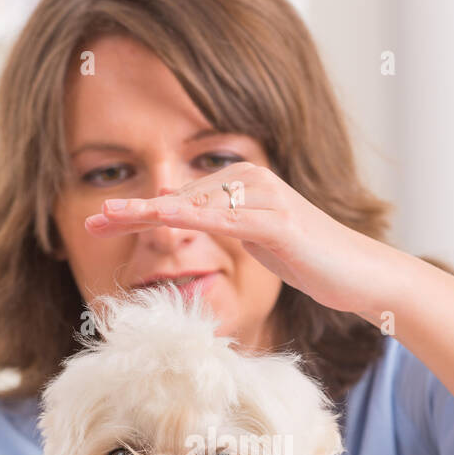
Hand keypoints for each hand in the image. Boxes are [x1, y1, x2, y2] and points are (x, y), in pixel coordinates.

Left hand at [83, 162, 383, 317]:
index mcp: (244, 183)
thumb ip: (226, 226)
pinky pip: (227, 221)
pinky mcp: (279, 223)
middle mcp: (252, 181)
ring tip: (109, 221)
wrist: (362, 273)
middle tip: (91, 224)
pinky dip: (191, 220)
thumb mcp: (259, 241)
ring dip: (149, 213)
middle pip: (179, 196)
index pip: (180, 197)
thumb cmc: (312, 259)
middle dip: (133, 212)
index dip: (138, 210)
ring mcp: (267, 199)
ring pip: (195, 205)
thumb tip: (189, 218)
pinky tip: (163, 221)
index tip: (99, 223)